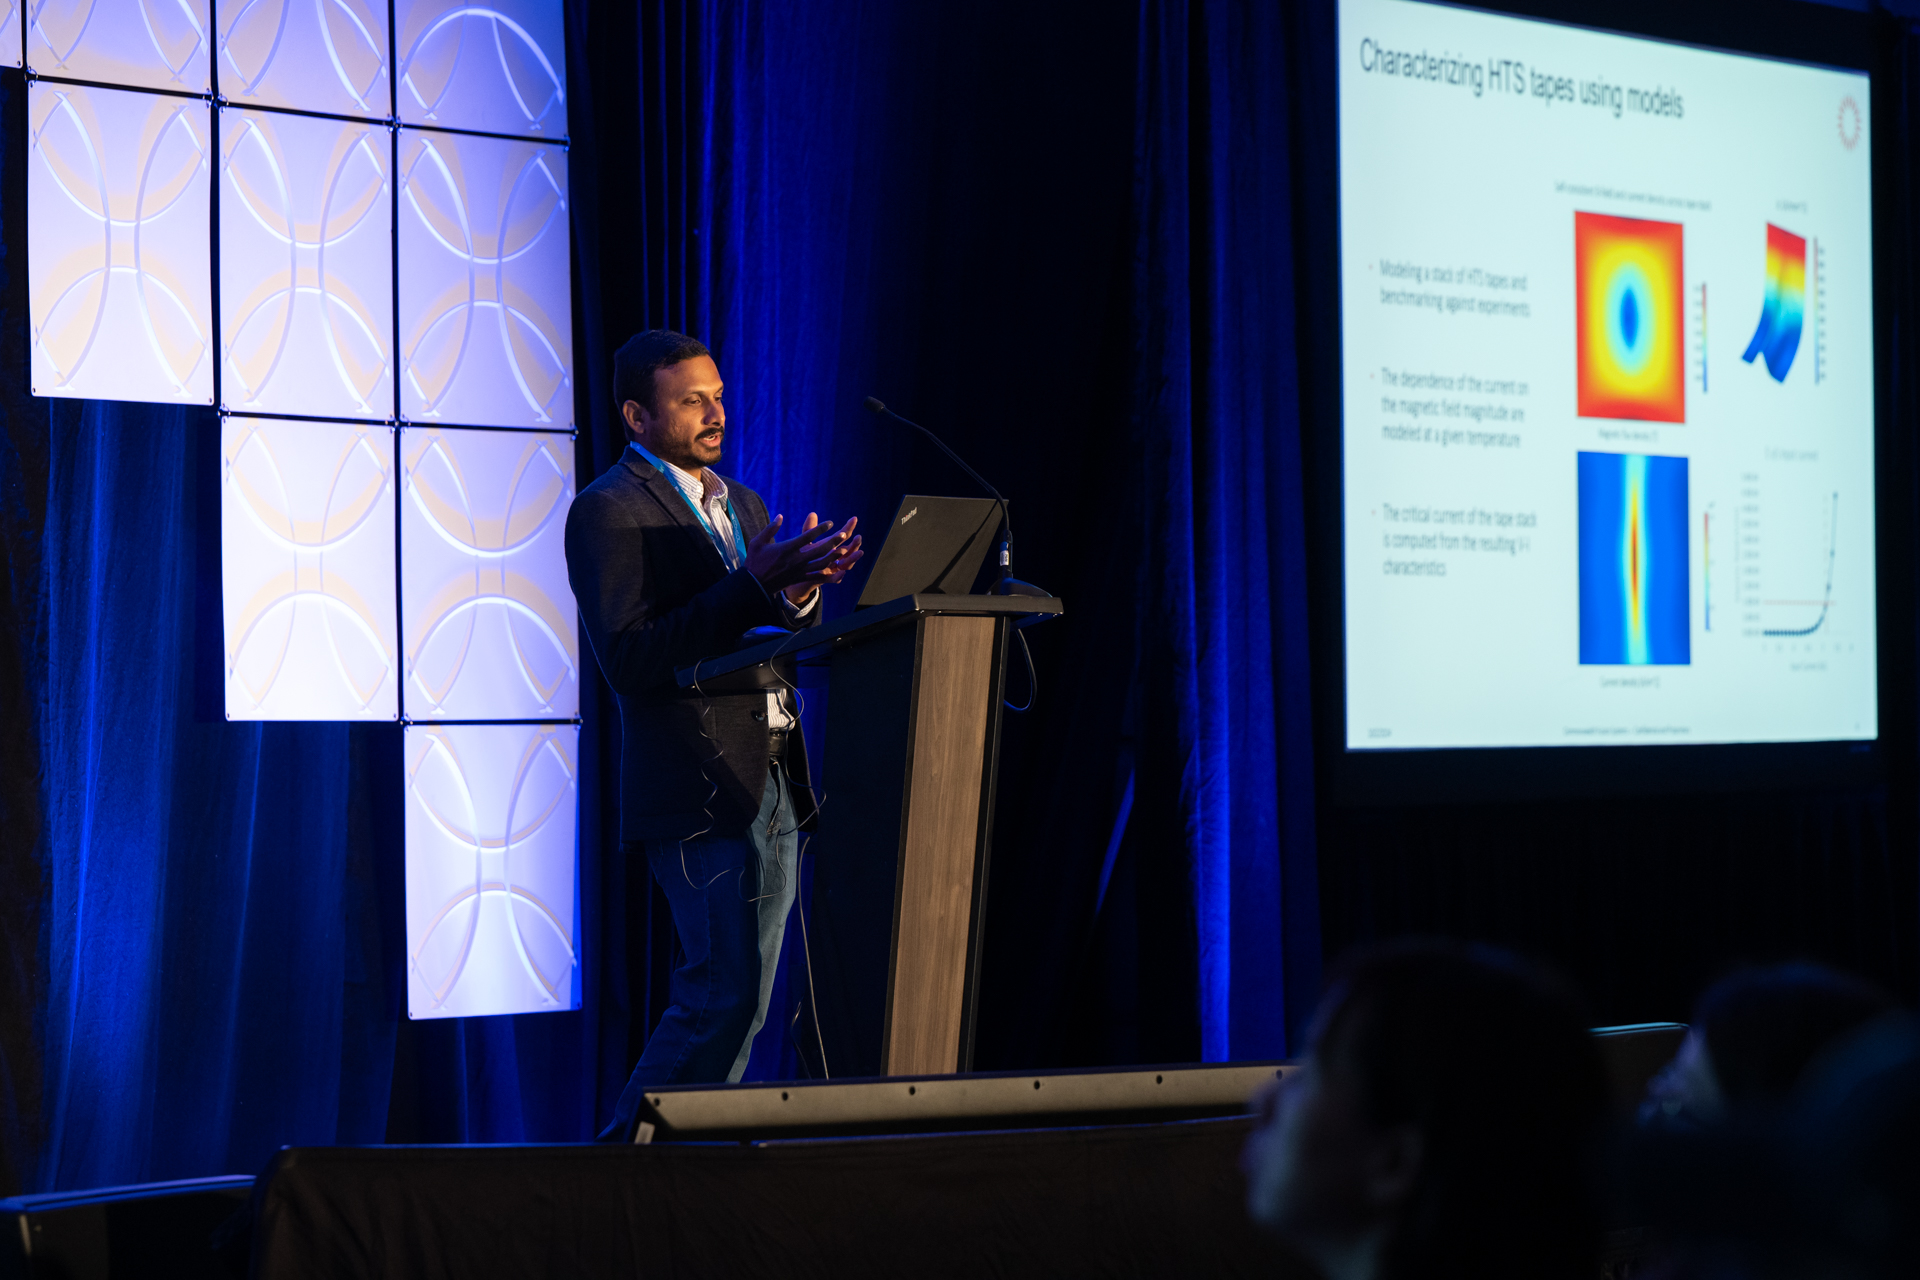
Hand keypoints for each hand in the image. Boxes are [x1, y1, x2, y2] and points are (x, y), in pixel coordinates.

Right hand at [747, 512, 863, 599]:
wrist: (753, 584)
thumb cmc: (754, 561)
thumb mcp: (758, 542)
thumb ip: (770, 528)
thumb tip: (780, 516)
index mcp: (787, 548)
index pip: (808, 536)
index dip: (821, 528)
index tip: (830, 523)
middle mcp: (796, 559)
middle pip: (819, 550)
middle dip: (833, 541)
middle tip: (844, 534)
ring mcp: (799, 570)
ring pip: (821, 563)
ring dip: (834, 556)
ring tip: (844, 550)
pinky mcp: (799, 579)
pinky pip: (816, 576)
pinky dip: (828, 574)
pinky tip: (836, 570)